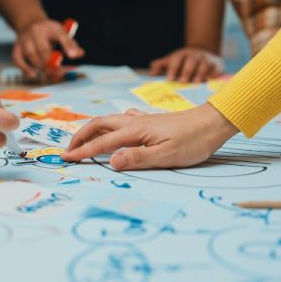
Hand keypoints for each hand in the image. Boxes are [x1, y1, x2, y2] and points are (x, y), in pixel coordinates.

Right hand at [14, 19, 84, 76]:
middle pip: (44, 50)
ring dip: (42, 68)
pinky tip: (33, 74)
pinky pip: (18, 60)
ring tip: (52, 74)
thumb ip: (70, 44)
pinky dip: (25, 69)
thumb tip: (79, 54)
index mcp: (51, 27)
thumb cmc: (49, 32)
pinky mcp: (16, 47)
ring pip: (33, 57)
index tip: (74, 56)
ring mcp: (24, 39)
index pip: (60, 35)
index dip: (67, 46)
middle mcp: (36, 32)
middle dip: (54, 65)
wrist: (29, 24)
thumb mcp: (61, 33)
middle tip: (62, 73)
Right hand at [61, 103, 238, 169]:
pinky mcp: (151, 121)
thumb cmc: (194, 141)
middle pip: (99, 125)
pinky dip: (110, 125)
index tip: (66, 159)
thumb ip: (138, 158)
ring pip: (109, 120)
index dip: (83, 152)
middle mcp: (135, 122)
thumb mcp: (167, 155)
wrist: (214, 121)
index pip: (102, 143)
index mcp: (136, 132)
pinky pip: (123, 119)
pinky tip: (115, 129)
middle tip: (69, 150)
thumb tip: (113, 162)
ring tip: (83, 141)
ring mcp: (143, 120)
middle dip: (80, 137)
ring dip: (92, 130)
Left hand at [150, 48, 223, 82]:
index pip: (176, 59)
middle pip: (191, 61)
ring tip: (195, 82)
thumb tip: (151, 72)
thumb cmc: (183, 60)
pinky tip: (209, 80)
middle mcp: (194, 55)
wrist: (203, 52)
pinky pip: (215, 68)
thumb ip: (160, 65)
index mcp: (182, 54)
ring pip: (204, 64)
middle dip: (186, 71)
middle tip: (181, 81)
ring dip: (200, 73)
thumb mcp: (171, 60)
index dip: (173, 68)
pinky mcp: (215, 64)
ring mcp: (206, 59)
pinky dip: (213, 74)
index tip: (169, 78)